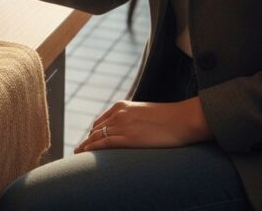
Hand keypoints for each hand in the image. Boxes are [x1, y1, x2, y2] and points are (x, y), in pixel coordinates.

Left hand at [74, 98, 211, 152]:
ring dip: (85, 146)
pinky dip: (92, 148)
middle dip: (87, 140)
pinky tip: (85, 153)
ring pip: (97, 136)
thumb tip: (131, 130)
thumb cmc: (169, 118)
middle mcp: (119, 113)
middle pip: (96, 129)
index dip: (93, 133)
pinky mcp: (129, 138)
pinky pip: (104, 143)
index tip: (88, 141)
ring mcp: (123, 125)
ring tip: (77, 154)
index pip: (101, 121)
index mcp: (121, 106)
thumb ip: (133, 119)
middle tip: (79, 151)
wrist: (183, 119)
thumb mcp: (144, 114)